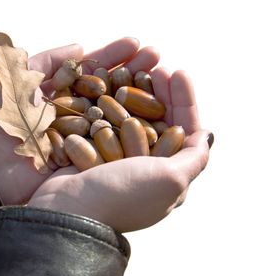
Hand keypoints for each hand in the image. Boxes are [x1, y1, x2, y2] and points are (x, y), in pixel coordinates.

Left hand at [0, 38, 159, 204]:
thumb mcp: (19, 81)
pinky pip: (118, 143)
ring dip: (142, 96)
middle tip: (157, 56)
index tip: (136, 43)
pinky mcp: (93, 160)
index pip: (94, 71)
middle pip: (112, 88)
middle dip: (135, 71)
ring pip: (120, 113)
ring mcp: (88, 137)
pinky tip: (157, 117)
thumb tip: (80, 48)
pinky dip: (136, 130)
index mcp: (64, 95)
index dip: (114, 56)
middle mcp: (80, 114)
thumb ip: (47, 61)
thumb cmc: (3, 124)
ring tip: (163, 81)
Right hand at [28, 69, 211, 232]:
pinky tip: (107, 84)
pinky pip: (103, 122)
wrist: (69, 209)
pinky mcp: (89, 152)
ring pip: (129, 117)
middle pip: (157, 121)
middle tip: (156, 66)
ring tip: (133, 70)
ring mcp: (114, 159)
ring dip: (134, 92)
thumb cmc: (121, 195)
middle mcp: (142, 167)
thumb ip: (193, 158)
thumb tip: (206, 136)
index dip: (184, 101)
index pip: (183, 131)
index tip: (177, 72)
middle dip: (160, 92)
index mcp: (165, 175)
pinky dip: (106, 103)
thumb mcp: (171, 180)